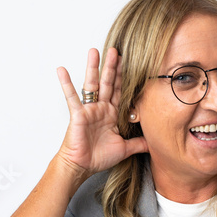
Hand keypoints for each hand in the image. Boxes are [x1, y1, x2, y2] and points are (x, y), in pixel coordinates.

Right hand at [55, 46, 147, 176]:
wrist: (82, 166)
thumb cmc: (99, 157)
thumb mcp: (125, 149)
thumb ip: (139, 143)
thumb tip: (155, 143)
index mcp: (112, 114)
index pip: (120, 92)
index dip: (125, 78)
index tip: (131, 63)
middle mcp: (101, 109)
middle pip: (108, 83)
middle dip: (112, 67)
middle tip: (116, 50)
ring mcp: (89, 110)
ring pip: (92, 84)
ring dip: (93, 67)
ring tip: (94, 51)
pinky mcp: (78, 115)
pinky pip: (71, 97)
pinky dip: (66, 83)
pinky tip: (62, 70)